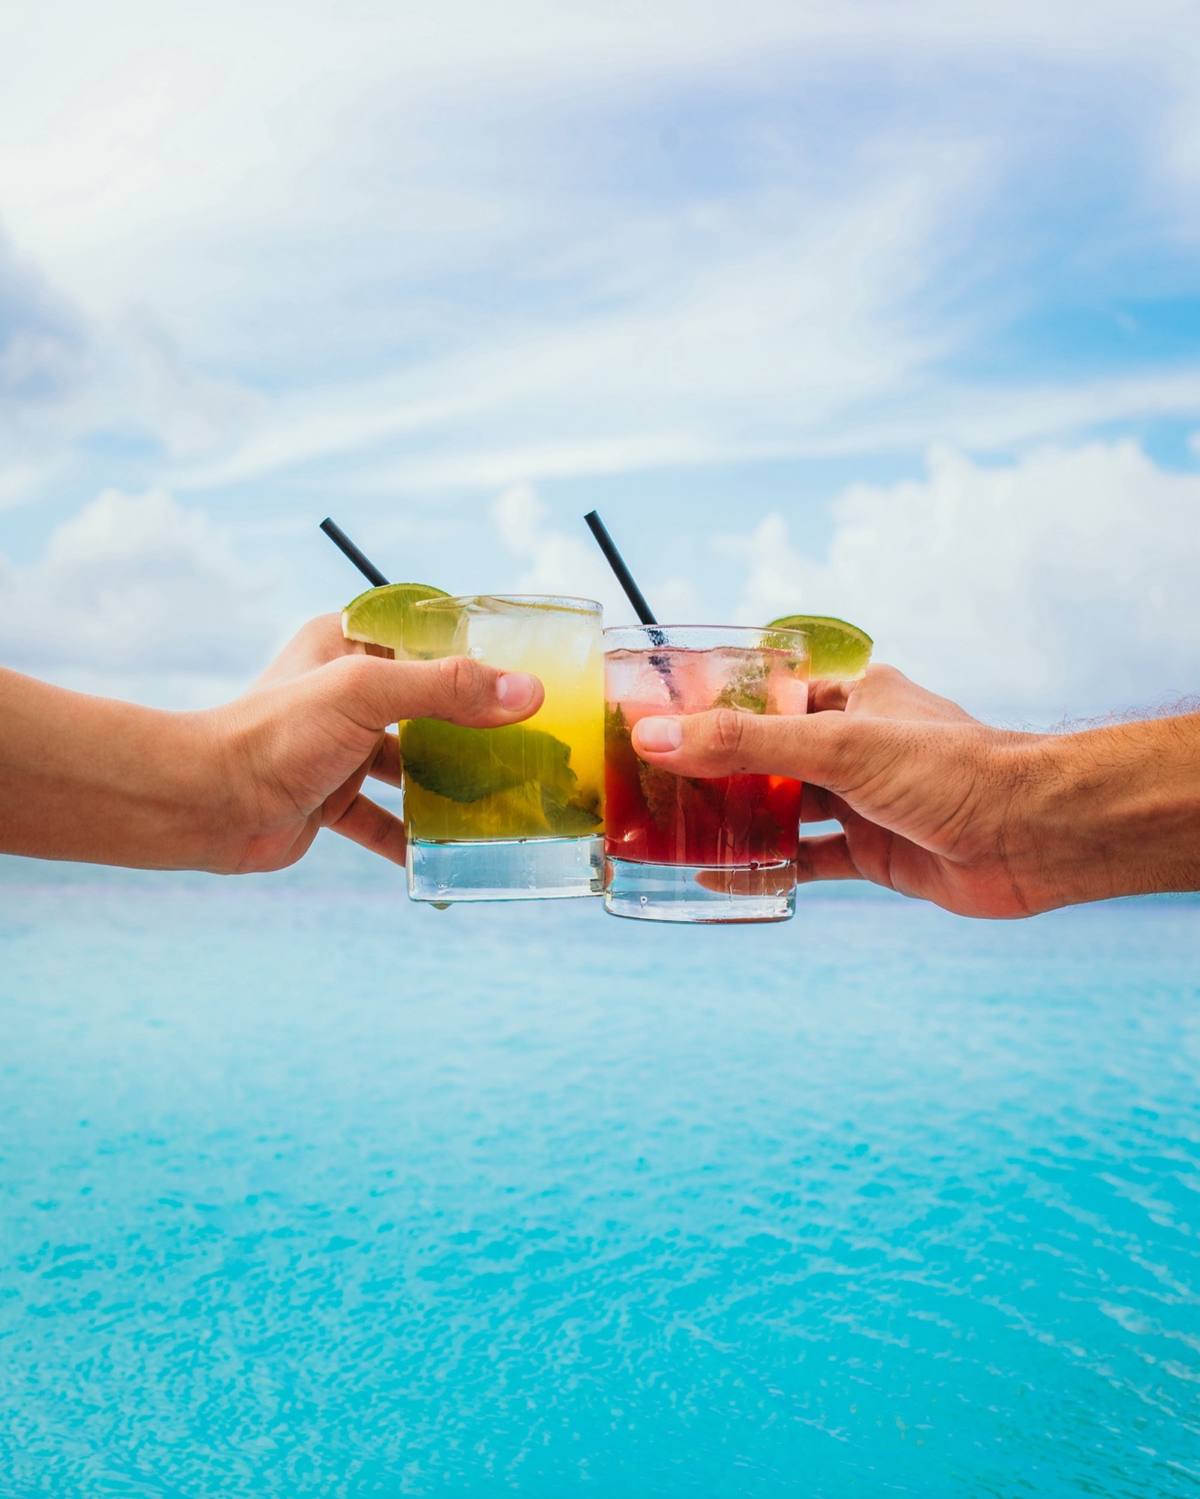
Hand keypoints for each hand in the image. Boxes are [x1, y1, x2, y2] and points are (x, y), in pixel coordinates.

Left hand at [210, 615, 543, 872]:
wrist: (206, 805)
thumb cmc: (276, 732)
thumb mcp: (367, 692)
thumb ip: (447, 690)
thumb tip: (528, 692)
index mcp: (349, 642)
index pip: (426, 637)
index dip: (476, 653)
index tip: (529, 672)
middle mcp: (347, 691)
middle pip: (428, 703)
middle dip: (474, 726)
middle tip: (531, 740)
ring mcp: (341, 747)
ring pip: (412, 762)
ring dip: (451, 783)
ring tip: (504, 797)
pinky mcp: (333, 798)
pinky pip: (387, 818)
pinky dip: (415, 835)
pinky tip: (450, 852)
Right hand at [631, 666, 1053, 917]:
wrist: (1036, 836)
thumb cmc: (951, 769)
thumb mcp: (839, 745)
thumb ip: (746, 744)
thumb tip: (656, 738)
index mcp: (853, 696)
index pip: (768, 693)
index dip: (713, 706)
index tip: (655, 720)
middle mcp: (856, 743)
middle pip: (768, 754)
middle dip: (714, 770)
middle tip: (650, 784)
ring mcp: (864, 800)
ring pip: (785, 808)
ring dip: (736, 819)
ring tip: (670, 829)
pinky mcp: (875, 853)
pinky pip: (807, 859)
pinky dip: (765, 866)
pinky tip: (719, 875)